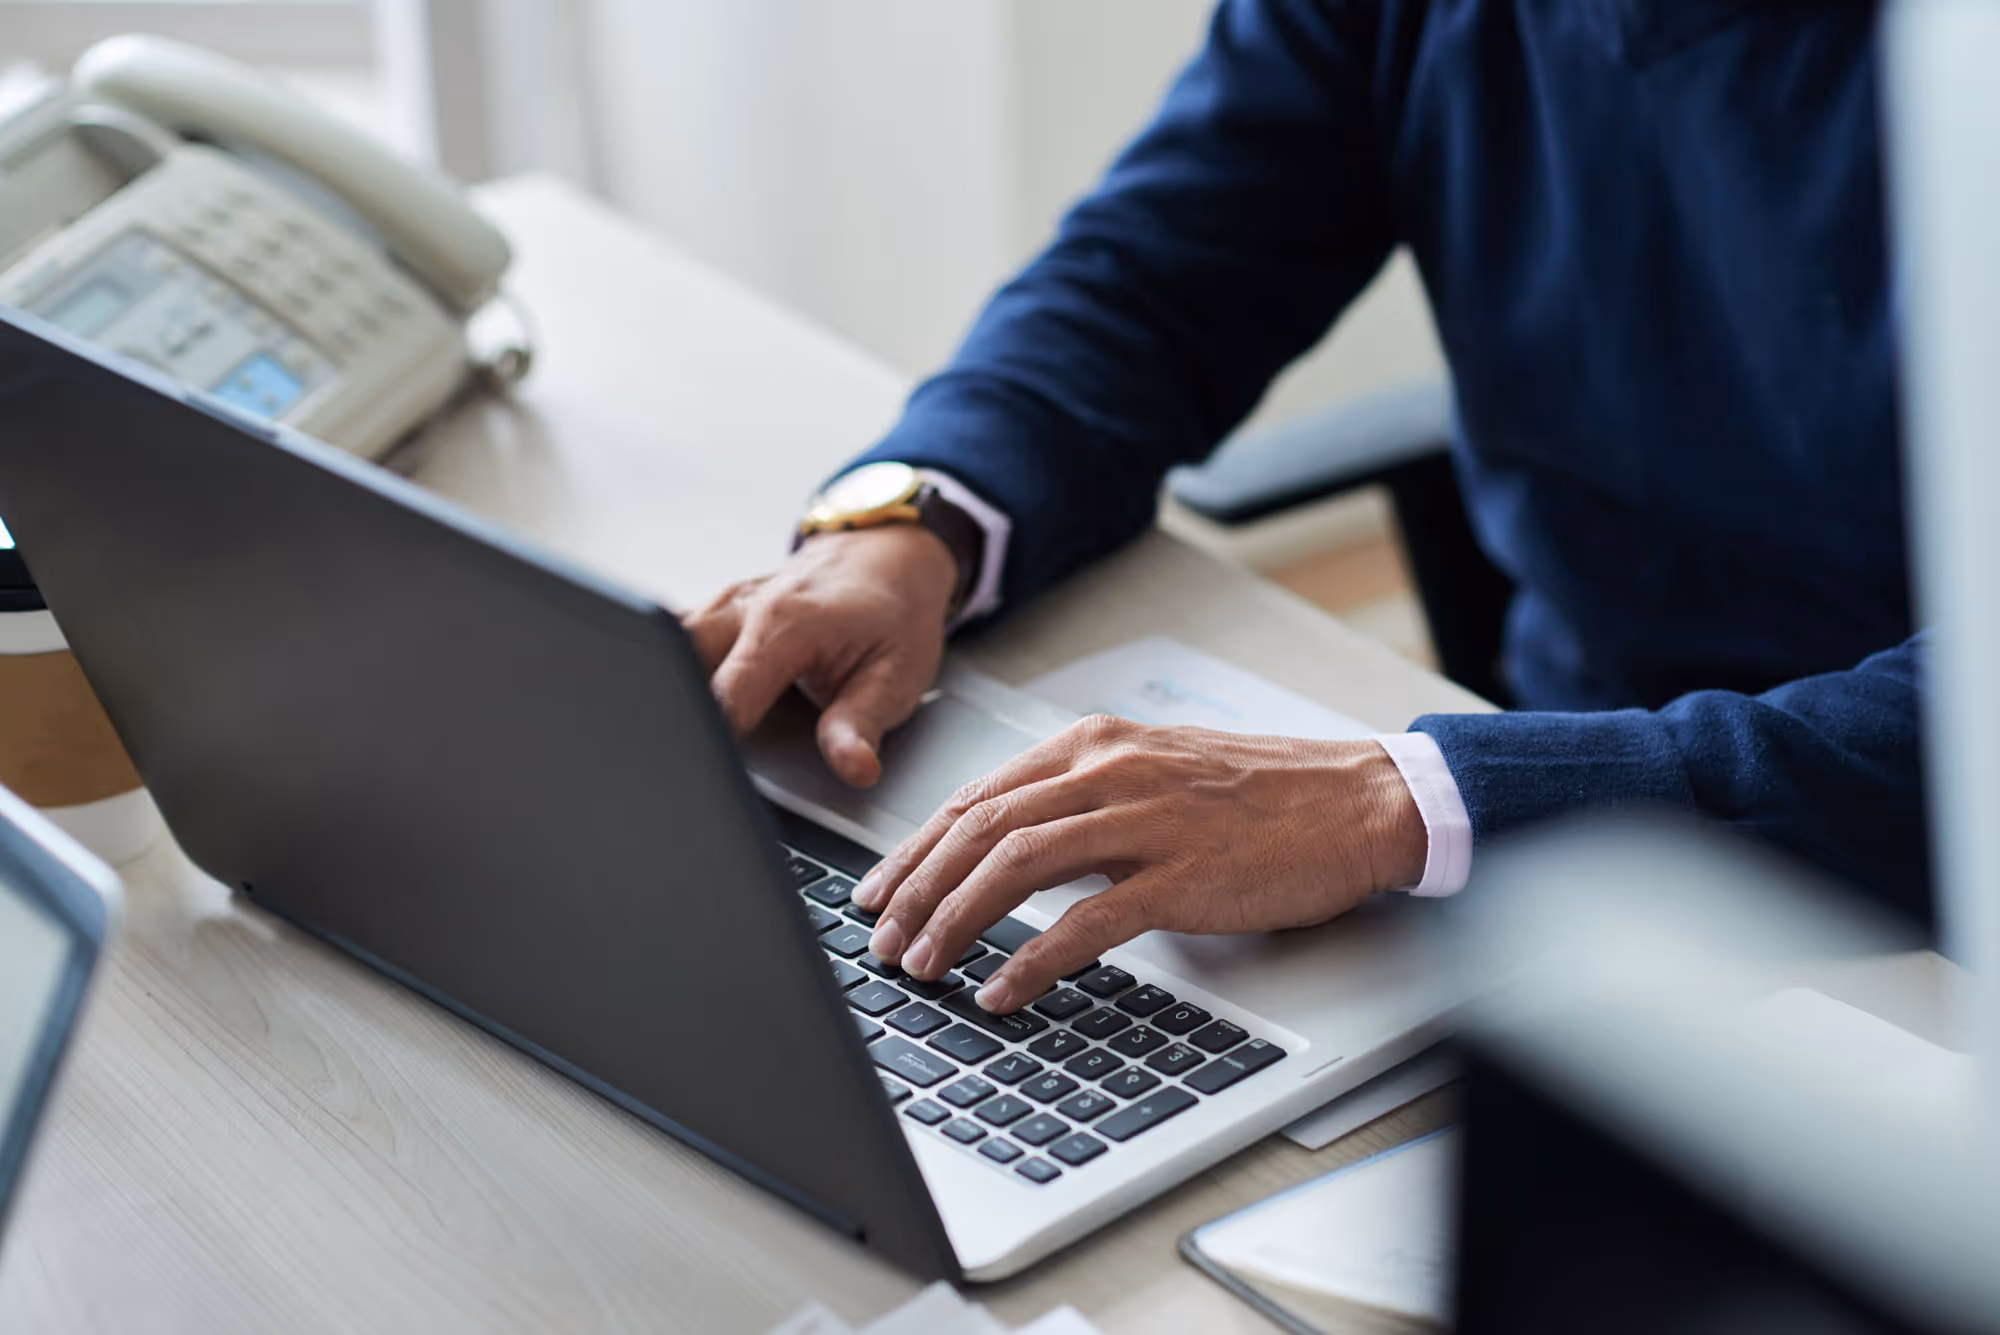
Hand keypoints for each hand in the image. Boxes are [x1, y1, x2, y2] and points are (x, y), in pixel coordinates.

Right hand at [685, 525, 957, 785]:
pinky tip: (682, 699)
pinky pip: (677, 640)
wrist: (886, 558)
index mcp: (785, 624)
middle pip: (676, 659)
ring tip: (680, 729)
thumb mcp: (895, 677)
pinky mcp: (714, 611)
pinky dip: (675, 669)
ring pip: (669, 645)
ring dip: (668, 683)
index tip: (709, 772)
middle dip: (672, 706)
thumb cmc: (892, 616)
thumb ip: (862, 726)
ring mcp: (722, 605)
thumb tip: (854, 768)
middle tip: (684, 753)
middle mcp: (742, 608)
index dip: (714, 739)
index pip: (726, 695)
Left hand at [852, 717, 1427, 1011]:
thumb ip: (1084, 796)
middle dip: (917, 888)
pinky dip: (1032, 960)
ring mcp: (1146, 821)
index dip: (916, 847)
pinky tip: (1003, 991)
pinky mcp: (1182, 875)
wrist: (1357, 801)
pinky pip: (1086, 922)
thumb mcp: (1156, 771)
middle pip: (982, 827)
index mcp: (1097, 744)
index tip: (879, 890)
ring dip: (956, 920)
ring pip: (1016, 865)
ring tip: (923, 966)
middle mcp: (1110, 770)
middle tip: (881, 939)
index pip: (979, 795)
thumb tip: (1009, 847)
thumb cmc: (1261, 795)